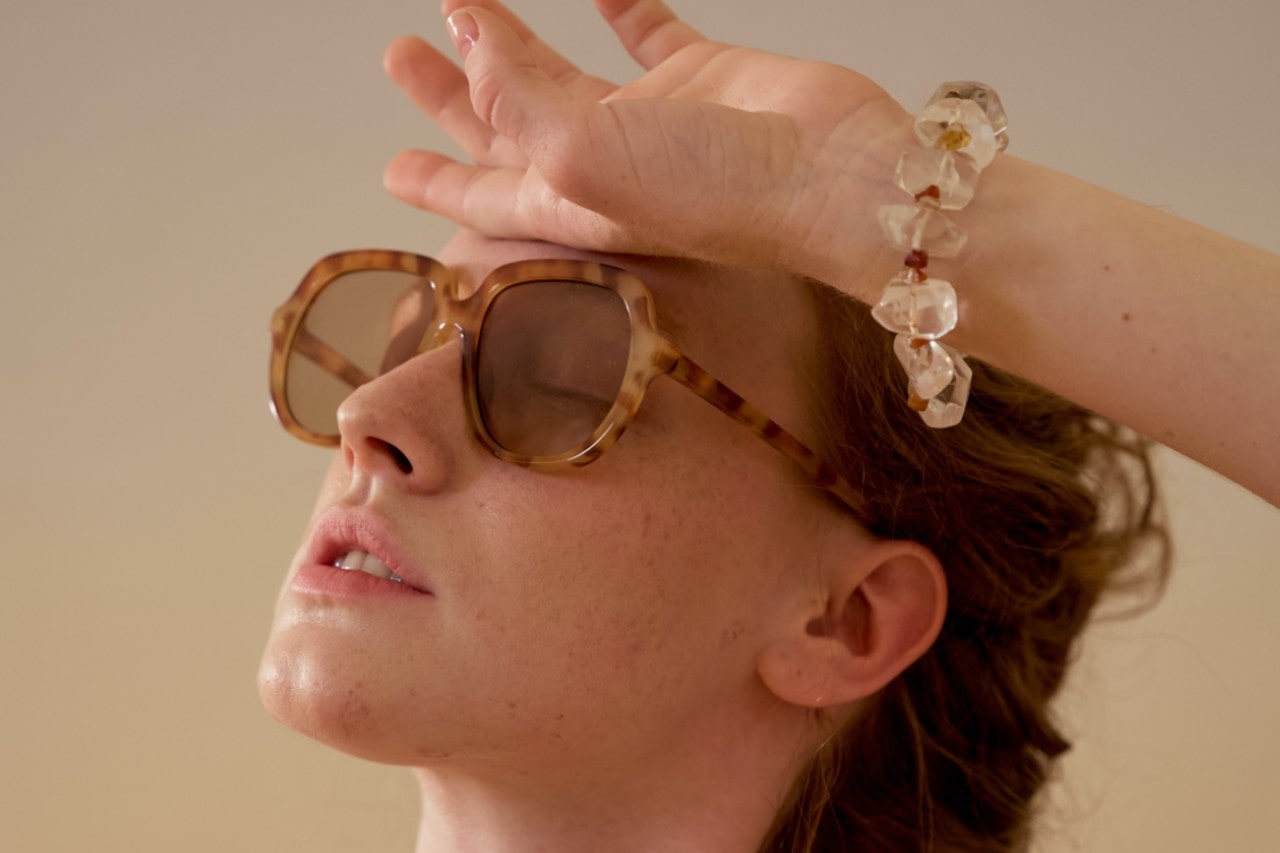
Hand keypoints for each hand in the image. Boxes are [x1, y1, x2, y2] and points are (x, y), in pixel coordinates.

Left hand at [383, 0, 910, 279]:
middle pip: (507, 126)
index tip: (392, 167)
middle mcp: (604, 164)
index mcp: (569, 202)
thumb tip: (470, 44)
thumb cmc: (720, 193)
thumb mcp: (586, 153)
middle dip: (450, 95)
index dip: (435, 178)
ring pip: (560, 68)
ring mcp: (653, 118)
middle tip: (403, 54)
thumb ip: (517, 99)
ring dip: (511, 37)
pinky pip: (643, 24)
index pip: (484, 193)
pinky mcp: (702, 73)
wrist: (834, 173)